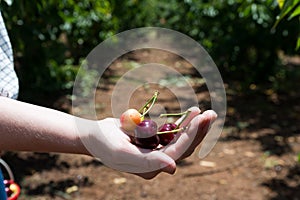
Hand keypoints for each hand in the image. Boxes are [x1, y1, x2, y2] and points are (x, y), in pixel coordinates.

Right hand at [79, 107, 216, 179]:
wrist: (94, 135)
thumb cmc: (104, 143)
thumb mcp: (122, 152)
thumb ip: (147, 162)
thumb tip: (173, 168)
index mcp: (151, 168)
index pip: (177, 152)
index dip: (190, 136)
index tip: (201, 119)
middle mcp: (157, 161)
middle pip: (184, 146)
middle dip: (198, 130)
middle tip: (210, 114)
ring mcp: (157, 150)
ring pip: (182, 139)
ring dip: (194, 126)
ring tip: (205, 112)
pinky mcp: (156, 140)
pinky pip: (174, 132)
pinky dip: (183, 122)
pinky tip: (192, 112)